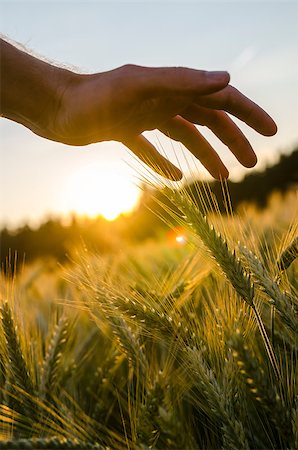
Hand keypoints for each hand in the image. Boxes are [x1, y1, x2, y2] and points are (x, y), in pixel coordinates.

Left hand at [51, 64, 276, 179]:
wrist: (54, 109)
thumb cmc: (91, 98)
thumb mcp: (136, 87)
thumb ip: (179, 81)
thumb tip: (226, 80)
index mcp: (171, 87)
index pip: (220, 98)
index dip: (248, 113)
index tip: (270, 132)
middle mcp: (162, 99)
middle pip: (208, 119)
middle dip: (232, 140)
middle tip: (249, 165)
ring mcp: (145, 115)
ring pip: (185, 135)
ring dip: (206, 155)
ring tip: (221, 178)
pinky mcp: (126, 130)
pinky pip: (152, 148)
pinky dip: (165, 162)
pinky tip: (174, 179)